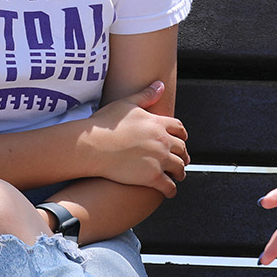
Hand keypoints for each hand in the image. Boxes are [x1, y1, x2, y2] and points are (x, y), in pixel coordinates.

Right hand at [80, 81, 188, 195]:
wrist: (92, 146)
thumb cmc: (105, 124)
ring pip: (179, 168)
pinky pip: (169, 186)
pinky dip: (171, 190)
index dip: (182, 135)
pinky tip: (169, 192)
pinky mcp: (152, 177)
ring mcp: (159, 160)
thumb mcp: (127, 104)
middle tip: (182, 159)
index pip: (179, 129)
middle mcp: (163, 141)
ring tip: (178, 176)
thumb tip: (160, 84)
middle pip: (182, 149)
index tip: (181, 140)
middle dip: (183, 154)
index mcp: (158, 124)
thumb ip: (146, 95)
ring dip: (180, 172)